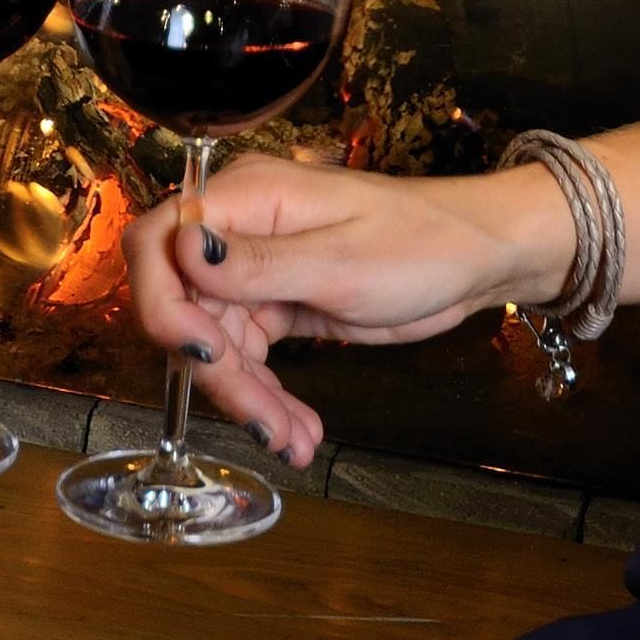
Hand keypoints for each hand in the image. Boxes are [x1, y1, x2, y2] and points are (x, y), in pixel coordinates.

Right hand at [124, 153, 569, 466]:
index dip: (162, 301)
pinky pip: (250, 357)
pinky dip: (267, 397)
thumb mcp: (344, 262)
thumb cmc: (423, 243)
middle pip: (186, 308)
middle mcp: (240, 231)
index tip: (200, 353)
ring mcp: (256, 271)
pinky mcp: (278, 305)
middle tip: (267, 424)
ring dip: (248, 399)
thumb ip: (259, 263)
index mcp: (248, 198)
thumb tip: (183, 247)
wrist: (479, 260)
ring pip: (217, 344)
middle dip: (220, 374)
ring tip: (294, 441)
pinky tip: (296, 432)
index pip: (160, 241)